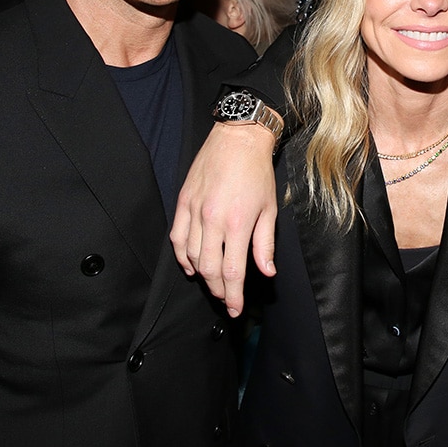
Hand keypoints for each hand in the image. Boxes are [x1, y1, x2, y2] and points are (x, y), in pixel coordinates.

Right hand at [171, 122, 277, 315]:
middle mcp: (213, 220)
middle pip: (210, 269)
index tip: (235, 308)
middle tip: (226, 299)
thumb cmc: (257, 172)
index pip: (232, 271)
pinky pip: (178, 238)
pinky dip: (182, 256)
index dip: (233, 295)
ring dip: (202, 275)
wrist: (238, 139)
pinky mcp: (183, 202)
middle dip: (218, 290)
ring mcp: (194, 211)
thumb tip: (267, 272)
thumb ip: (265, 244)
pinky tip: (191, 264)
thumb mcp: (270, 209)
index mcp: (238, 223)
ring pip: (192, 257)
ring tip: (212, 283)